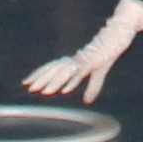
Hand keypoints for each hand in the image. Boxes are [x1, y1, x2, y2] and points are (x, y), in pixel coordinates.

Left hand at [24, 0, 142, 102]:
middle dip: (41, 78)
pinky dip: (72, 81)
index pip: (51, 68)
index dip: (39, 74)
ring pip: (64, 73)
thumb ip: (93, 87)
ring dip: (54, 82)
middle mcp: (73, 61)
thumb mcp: (98, 74)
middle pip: (54, 70)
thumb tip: (88, 101)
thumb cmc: (105, 54)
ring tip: (44, 92)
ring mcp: (81, 61)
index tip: (26, 83)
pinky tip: (65, 90)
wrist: (116, 40)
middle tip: (28, 87)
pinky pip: (79, 73)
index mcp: (72, 62)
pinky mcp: (91, 62)